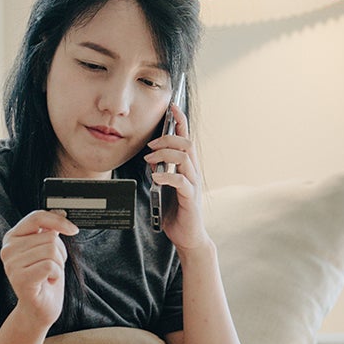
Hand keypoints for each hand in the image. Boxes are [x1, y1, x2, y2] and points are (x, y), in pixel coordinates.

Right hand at [0, 209, 79, 327]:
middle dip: (59, 253)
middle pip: (48, 237)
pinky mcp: (20, 279)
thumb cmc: (45, 278)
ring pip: (51, 251)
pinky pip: (50, 265)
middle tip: (51, 267)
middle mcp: (7, 249)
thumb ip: (49, 231)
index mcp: (12, 238)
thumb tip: (60, 212)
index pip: (36, 217)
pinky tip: (47, 282)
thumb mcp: (48, 250)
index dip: (58, 221)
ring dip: (58, 265)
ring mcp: (11, 265)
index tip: (73, 230)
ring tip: (48, 275)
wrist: (40, 309)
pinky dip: (56, 274)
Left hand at [148, 103, 209, 250]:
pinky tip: (156, 177)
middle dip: (167, 138)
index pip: (186, 138)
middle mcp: (193, 173)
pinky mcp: (190, 198)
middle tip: (150, 144)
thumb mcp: (164, 187)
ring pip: (185, 158)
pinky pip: (181, 181)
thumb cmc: (176, 212)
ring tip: (150, 159)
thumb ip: (160, 171)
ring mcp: (193, 185)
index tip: (172, 106)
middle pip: (186, 144)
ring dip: (165, 154)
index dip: (180, 121)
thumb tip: (151, 157)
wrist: (187, 236)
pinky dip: (167, 176)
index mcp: (187, 168)